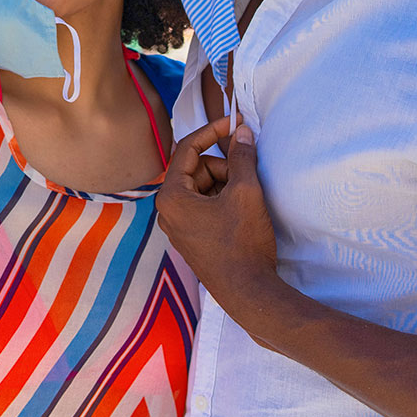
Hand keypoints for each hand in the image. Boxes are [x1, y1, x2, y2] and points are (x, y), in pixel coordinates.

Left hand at [156, 115, 280, 308]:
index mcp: (171, 196)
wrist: (248, 293)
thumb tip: (242, 131)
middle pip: (195, 169)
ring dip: (225, 184)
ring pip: (202, 188)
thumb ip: (242, 157)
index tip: (234, 123)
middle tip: (248, 173)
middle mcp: (168, 211)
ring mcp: (178, 226)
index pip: (186, 148)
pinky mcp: (192, 238)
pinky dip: (223, 200)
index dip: (211, 131)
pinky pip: (204, 206)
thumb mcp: (245, 193)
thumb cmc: (243, 243)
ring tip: (248, 197)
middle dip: (223, 166)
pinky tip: (242, 211)